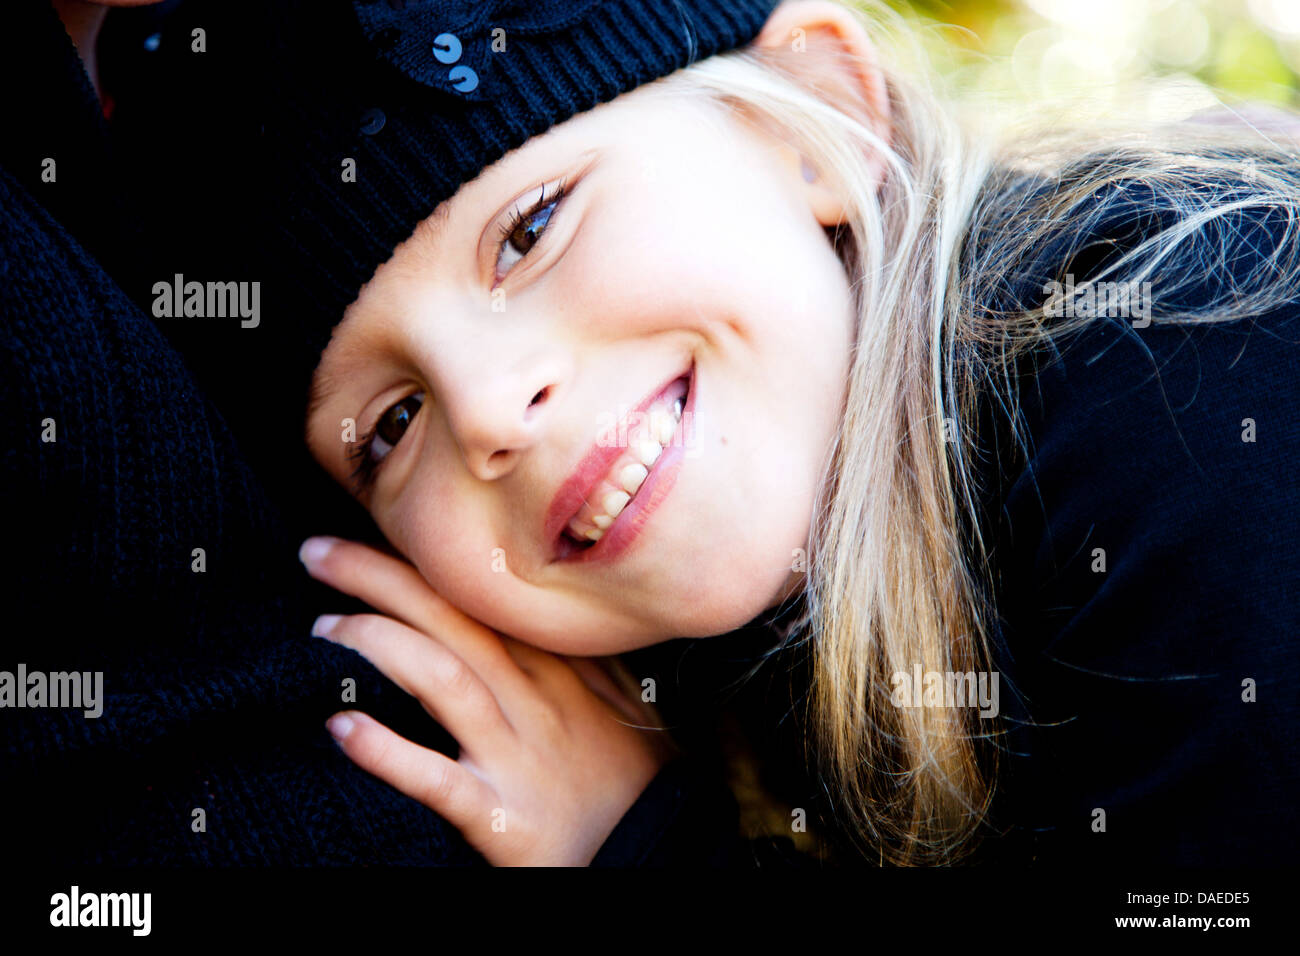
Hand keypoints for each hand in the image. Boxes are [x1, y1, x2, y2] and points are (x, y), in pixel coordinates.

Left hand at [298, 536, 675, 865]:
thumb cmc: (631, 775)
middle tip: (315, 552)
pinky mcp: (501, 814)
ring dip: (376, 646)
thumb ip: (574, 653)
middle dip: (380, 578)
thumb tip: (536, 607)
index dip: (421, 561)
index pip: (480, 597)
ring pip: (442, 680)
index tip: (371, 529)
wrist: (655, 852)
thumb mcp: (618, 699)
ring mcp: (517, 754)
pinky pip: (438, 779)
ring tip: (321, 629)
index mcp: (558, 667)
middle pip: (450, 620)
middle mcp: (534, 700)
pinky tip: (341, 729)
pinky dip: (387, 753)